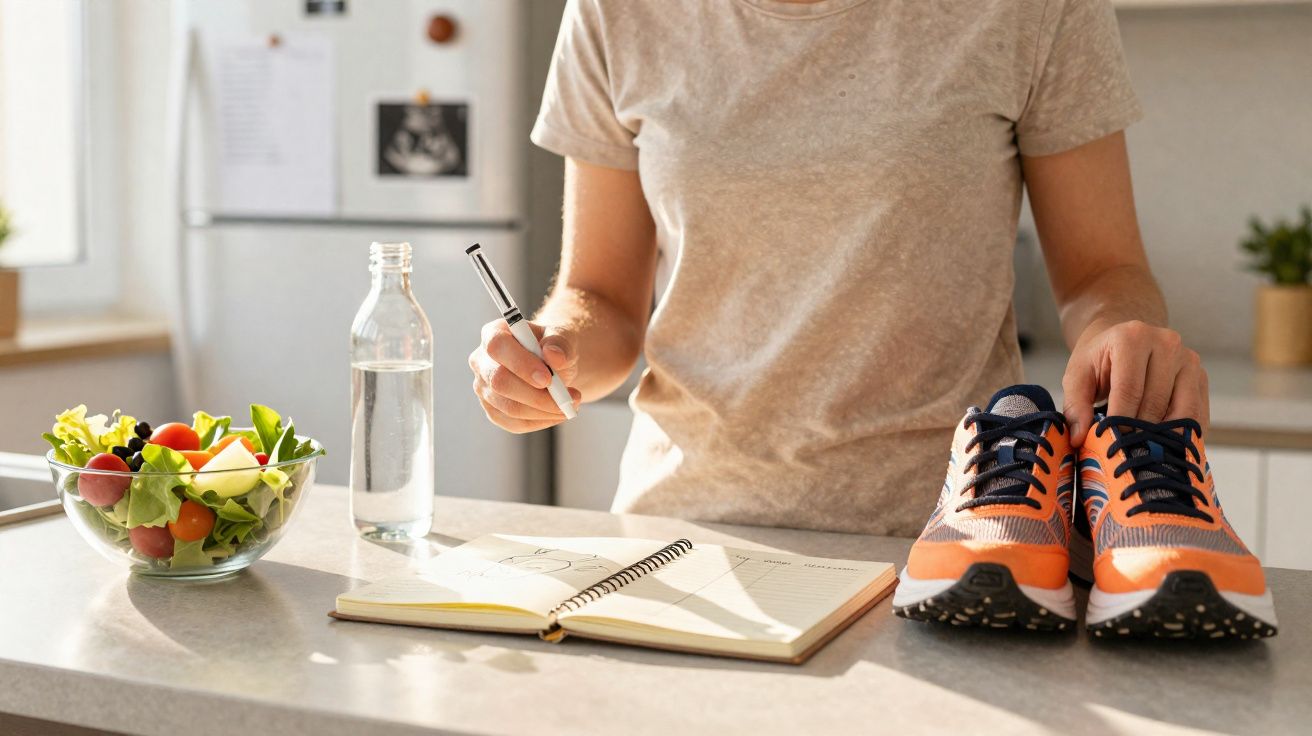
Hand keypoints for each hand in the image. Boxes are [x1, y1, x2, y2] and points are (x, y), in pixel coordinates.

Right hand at [469, 320, 580, 433]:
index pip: (497, 346)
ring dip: (545, 410)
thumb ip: (560, 342)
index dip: (520, 364)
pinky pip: (515, 424)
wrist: (554, 365)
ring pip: (509, 408)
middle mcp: (481, 361)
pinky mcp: (493, 411)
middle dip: (536, 395)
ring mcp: (484, 388)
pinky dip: (542, 421)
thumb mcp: (563, 337)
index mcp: (493, 334)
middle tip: (569, 398)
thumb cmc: (554, 347)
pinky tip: (558, 413)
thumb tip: (554, 355)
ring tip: (571, 404)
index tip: (548, 378)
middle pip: (499, 382)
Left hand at [1061, 320, 1208, 445]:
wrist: (1126, 341)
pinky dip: (1182, 434)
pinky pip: (1197, 414)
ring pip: (1183, 411)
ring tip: (1144, 450)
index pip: (1129, 389)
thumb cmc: (1100, 360)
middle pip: (1156, 402)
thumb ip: (1075, 406)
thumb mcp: (1078, 377)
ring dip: (1163, 436)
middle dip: (1138, 431)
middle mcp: (1166, 343)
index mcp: (1132, 338)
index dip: (1120, 421)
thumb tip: (1079, 438)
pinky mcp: (1202, 377)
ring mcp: (1189, 359)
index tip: (1111, 442)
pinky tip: (1165, 444)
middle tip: (1125, 451)